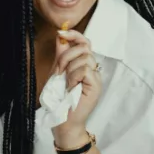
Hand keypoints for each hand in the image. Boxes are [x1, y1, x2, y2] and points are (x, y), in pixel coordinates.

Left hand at [51, 30, 102, 148]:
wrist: (63, 121)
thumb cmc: (59, 100)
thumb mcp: (57, 72)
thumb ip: (61, 54)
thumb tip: (61, 35)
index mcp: (84, 65)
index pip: (85, 42)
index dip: (75, 35)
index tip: (61, 32)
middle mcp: (93, 69)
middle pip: (84, 47)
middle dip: (67, 56)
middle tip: (60, 72)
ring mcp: (96, 78)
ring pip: (84, 58)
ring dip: (69, 69)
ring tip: (66, 83)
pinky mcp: (96, 86)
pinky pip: (85, 70)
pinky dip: (74, 77)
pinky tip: (71, 87)